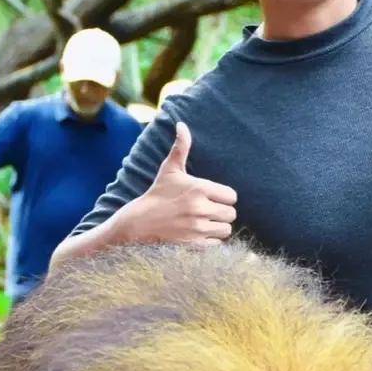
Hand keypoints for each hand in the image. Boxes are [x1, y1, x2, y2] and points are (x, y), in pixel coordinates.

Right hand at [116, 123, 236, 248]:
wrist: (139, 223)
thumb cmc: (158, 193)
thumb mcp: (170, 169)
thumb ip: (181, 147)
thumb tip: (181, 125)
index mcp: (199, 188)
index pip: (232, 196)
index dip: (224, 197)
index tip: (213, 197)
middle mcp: (200, 209)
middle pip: (231, 214)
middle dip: (222, 212)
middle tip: (209, 210)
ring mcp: (197, 229)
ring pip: (226, 230)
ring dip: (218, 227)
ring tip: (205, 222)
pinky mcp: (194, 245)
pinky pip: (217, 244)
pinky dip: (211, 240)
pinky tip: (199, 233)